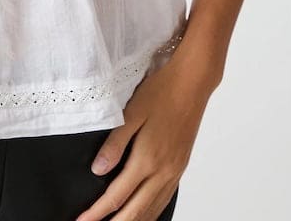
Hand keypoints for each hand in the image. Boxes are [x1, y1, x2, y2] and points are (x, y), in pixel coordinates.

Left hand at [74, 52, 216, 220]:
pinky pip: (164, 200)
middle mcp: (163, 171)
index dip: (97, 212)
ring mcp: (174, 171)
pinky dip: (151, 214)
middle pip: (135, 211)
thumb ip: (114, 143)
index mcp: (147, 159)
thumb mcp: (131, 113)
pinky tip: (143, 215)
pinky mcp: (180, 167)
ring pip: (151, 210)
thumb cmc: (161, 92)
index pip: (117, 196)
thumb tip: (98, 169)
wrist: (193, 82)